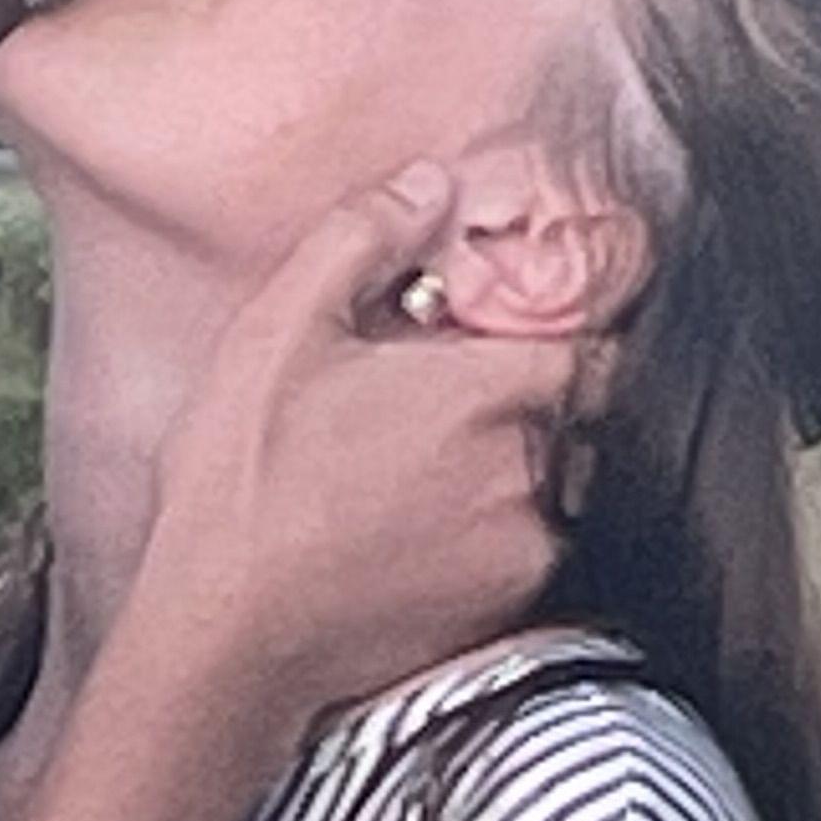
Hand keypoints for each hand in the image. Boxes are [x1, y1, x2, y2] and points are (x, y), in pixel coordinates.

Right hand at [126, 166, 582, 738]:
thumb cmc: (245, 483)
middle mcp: (527, 468)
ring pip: (565, 486)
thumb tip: (430, 186)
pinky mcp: (506, 608)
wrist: (226, 634)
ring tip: (428, 472)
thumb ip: (363, 238)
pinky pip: (536, 550)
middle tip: (455, 403)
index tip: (529, 332)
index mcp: (487, 388)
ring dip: (523, 469)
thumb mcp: (281, 330)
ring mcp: (524, 546)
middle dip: (541, 400)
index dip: (568, 330)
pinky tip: (421, 530)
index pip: (594, 342)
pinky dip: (500, 532)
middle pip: (585, 417)